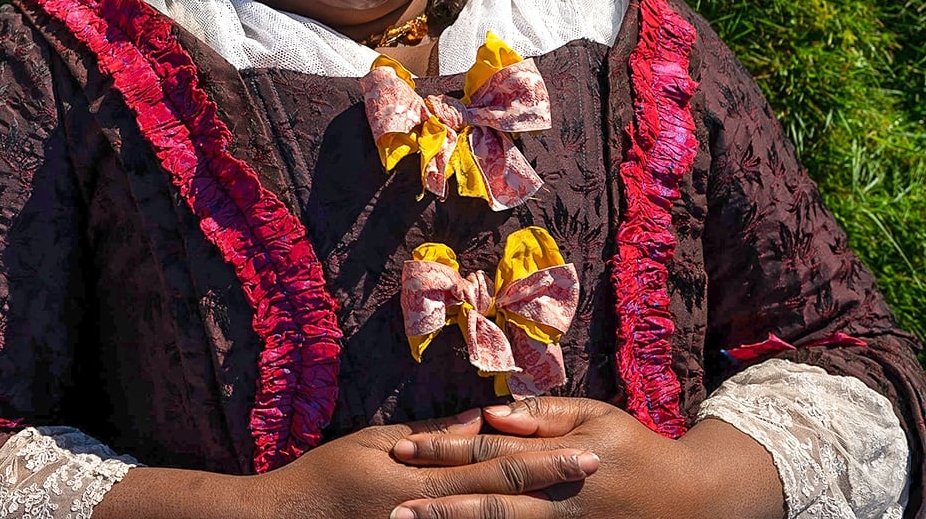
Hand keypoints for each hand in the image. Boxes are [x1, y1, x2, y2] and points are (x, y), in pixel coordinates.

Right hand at [255, 412, 597, 518]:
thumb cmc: (328, 476)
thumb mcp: (374, 444)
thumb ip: (431, 437)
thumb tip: (479, 421)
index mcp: (425, 480)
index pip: (499, 466)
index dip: (547, 458)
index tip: (588, 449)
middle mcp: (433, 514)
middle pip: (510, 498)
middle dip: (557, 484)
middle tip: (601, 471)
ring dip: (543, 513)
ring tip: (587, 503)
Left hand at [389, 396, 782, 518]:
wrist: (695, 501)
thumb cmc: (636, 449)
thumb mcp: (595, 416)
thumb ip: (540, 416)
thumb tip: (487, 412)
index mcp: (561, 459)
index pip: (491, 452)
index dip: (444, 452)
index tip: (402, 450)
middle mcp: (562, 501)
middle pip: (489, 505)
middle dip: (439, 508)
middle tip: (392, 509)